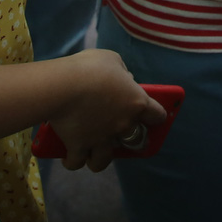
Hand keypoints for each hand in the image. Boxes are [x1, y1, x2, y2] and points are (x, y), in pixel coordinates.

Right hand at [49, 49, 165, 172]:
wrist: (63, 86)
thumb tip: (125, 79)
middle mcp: (123, 125)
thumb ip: (122, 72)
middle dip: (132, 142)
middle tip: (123, 138)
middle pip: (136, 142)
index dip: (156, 117)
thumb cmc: (90, 68)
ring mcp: (101, 140)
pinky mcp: (79, 147)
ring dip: (99, 158)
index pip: (157, 115)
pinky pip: (77, 162)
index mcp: (136, 103)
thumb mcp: (112, 60)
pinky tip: (69, 156)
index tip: (153, 117)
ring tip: (92, 153)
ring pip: (104, 160)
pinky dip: (72, 161)